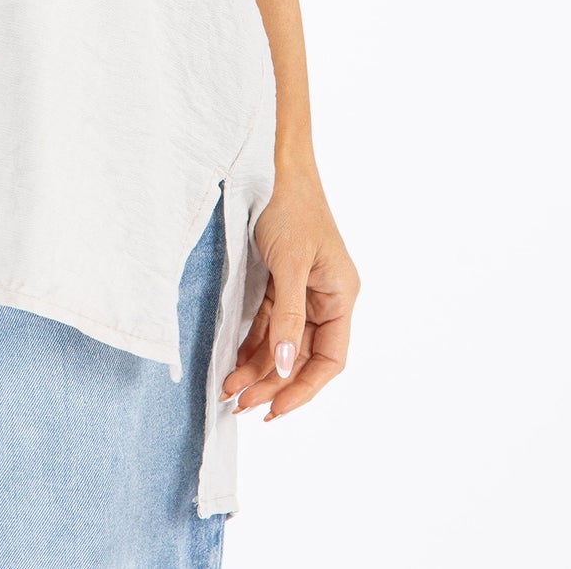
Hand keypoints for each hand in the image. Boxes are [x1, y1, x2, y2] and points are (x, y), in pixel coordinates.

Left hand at [221, 161, 359, 419]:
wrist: (270, 160)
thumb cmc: (289, 204)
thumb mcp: (290, 263)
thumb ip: (288, 317)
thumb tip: (283, 366)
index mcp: (341, 294)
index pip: (329, 358)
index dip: (304, 387)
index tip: (276, 410)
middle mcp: (325, 296)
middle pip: (302, 355)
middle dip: (273, 382)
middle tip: (240, 406)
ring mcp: (302, 289)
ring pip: (281, 342)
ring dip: (258, 367)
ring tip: (229, 391)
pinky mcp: (281, 279)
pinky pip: (268, 322)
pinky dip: (252, 343)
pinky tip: (234, 364)